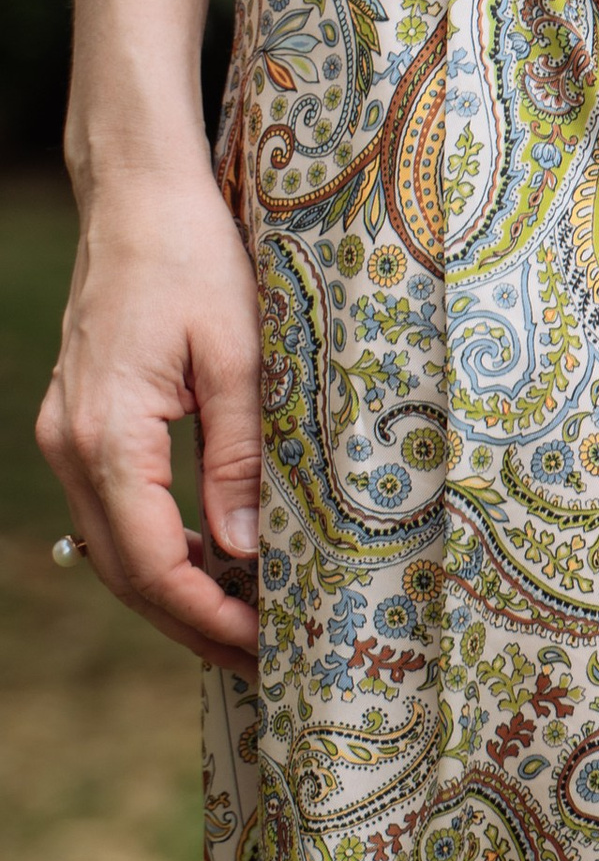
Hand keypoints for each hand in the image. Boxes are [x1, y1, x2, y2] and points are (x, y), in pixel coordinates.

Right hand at [38, 164, 261, 675]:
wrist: (138, 198)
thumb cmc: (195, 260)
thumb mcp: (241, 355)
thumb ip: (240, 456)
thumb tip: (246, 551)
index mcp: (108, 435)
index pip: (154, 563)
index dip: (209, 617)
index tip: (267, 650)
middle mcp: (72, 445)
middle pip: (127, 572)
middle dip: (195, 625)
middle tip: (268, 662)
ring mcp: (68, 437)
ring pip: (115, 550)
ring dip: (179, 594)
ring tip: (250, 627)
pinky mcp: (83, 426)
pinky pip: (115, 513)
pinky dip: (162, 551)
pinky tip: (217, 566)